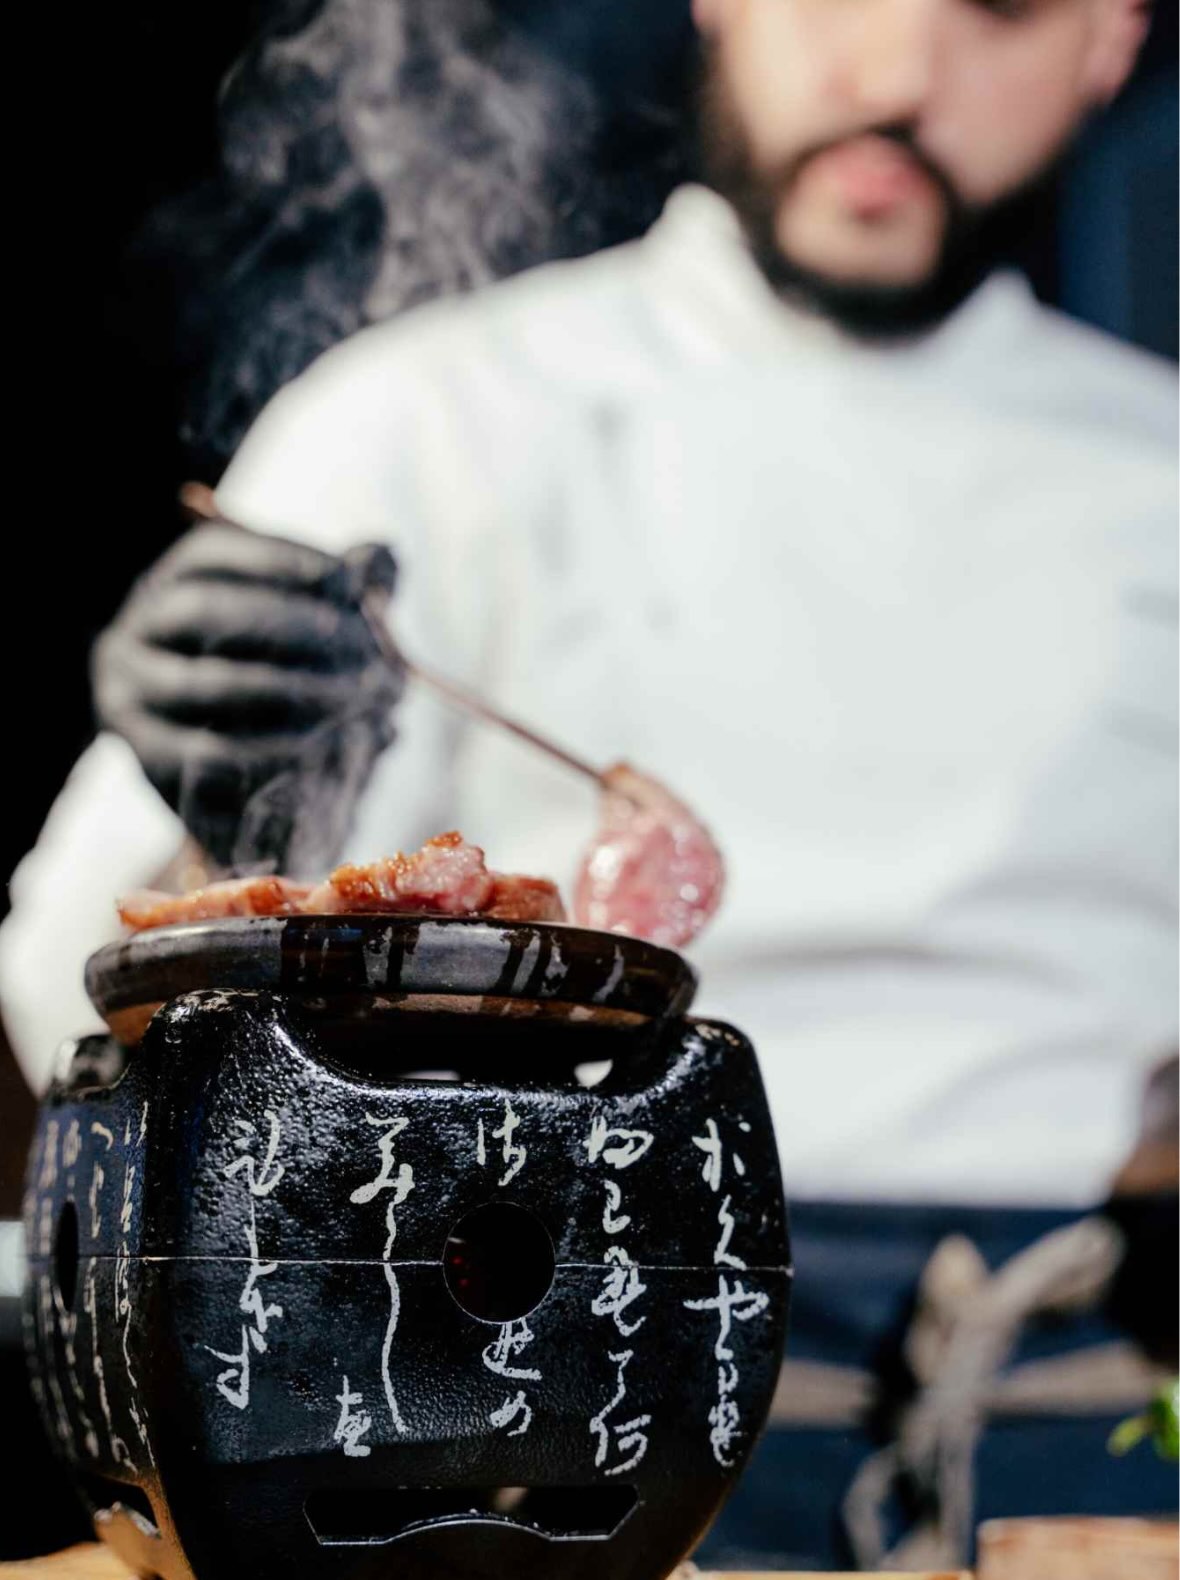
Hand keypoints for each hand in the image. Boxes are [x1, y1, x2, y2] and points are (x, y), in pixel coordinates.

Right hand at [92, 520, 402, 871]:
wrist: (252, 785)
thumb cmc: (291, 682)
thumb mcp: (318, 628)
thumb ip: (345, 592)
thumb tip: (382, 557)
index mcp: (176, 581)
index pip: (215, 552)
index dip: (283, 560)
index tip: (350, 581)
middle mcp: (138, 629)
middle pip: (204, 610)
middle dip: (294, 624)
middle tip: (368, 648)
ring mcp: (130, 693)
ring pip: (209, 683)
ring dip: (297, 689)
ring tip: (365, 699)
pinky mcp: (146, 757)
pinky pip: (208, 751)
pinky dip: (275, 747)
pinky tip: (327, 746)